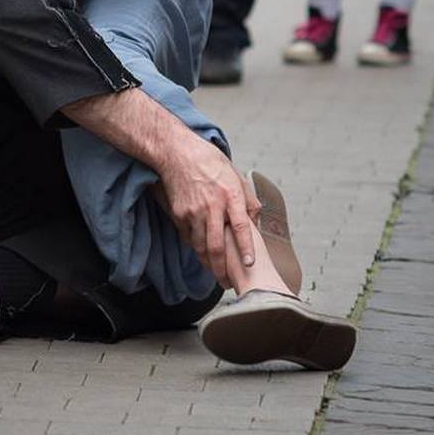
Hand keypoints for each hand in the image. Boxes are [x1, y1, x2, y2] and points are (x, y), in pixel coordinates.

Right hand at [155, 131, 261, 287]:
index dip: (246, 247)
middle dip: (222, 268)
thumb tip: (255, 218)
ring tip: (215, 273)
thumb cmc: (208, 161)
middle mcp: (212, 205)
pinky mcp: (179, 213)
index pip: (241, 226)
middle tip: (227, 282)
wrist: (177, 152)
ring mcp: (193, 211)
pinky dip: (195, 247)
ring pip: (201, 246)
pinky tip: (201, 253)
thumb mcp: (235, 174)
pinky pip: (188, 237)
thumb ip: (247, 198)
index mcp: (230, 194)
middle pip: (217, 245)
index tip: (250, 263)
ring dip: (208, 263)